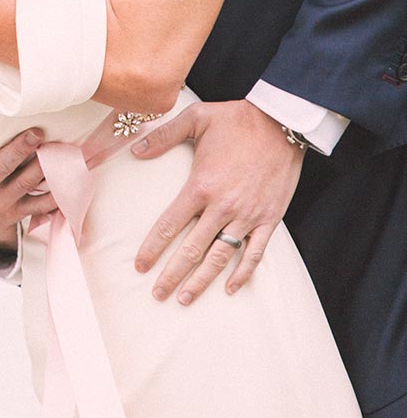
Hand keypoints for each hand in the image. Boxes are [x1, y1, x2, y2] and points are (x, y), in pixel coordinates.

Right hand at [0, 119, 52, 246]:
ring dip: (44, 166)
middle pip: (2, 166)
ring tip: (60, 148)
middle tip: (36, 132)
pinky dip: (57, 194)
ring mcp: (1, 201)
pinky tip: (71, 177)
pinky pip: (41, 204)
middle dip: (20, 149)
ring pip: (26, 182)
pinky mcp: (18, 212)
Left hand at [132, 99, 304, 302]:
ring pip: (220, 257)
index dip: (152, 249)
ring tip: (185, 299)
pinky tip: (231, 289)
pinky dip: (243, 273)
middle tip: (157, 295)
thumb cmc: (236, 119)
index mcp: (200, 185)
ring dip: (202, 280)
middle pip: (191, 249)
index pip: (169, 226)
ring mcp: (247, 215)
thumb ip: (163, 136)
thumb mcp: (195, 118)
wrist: (283, 122)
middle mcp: (222, 206)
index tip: (140, 267)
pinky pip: (255, 252)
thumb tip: (135, 149)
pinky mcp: (270, 218)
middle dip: (172, 275)